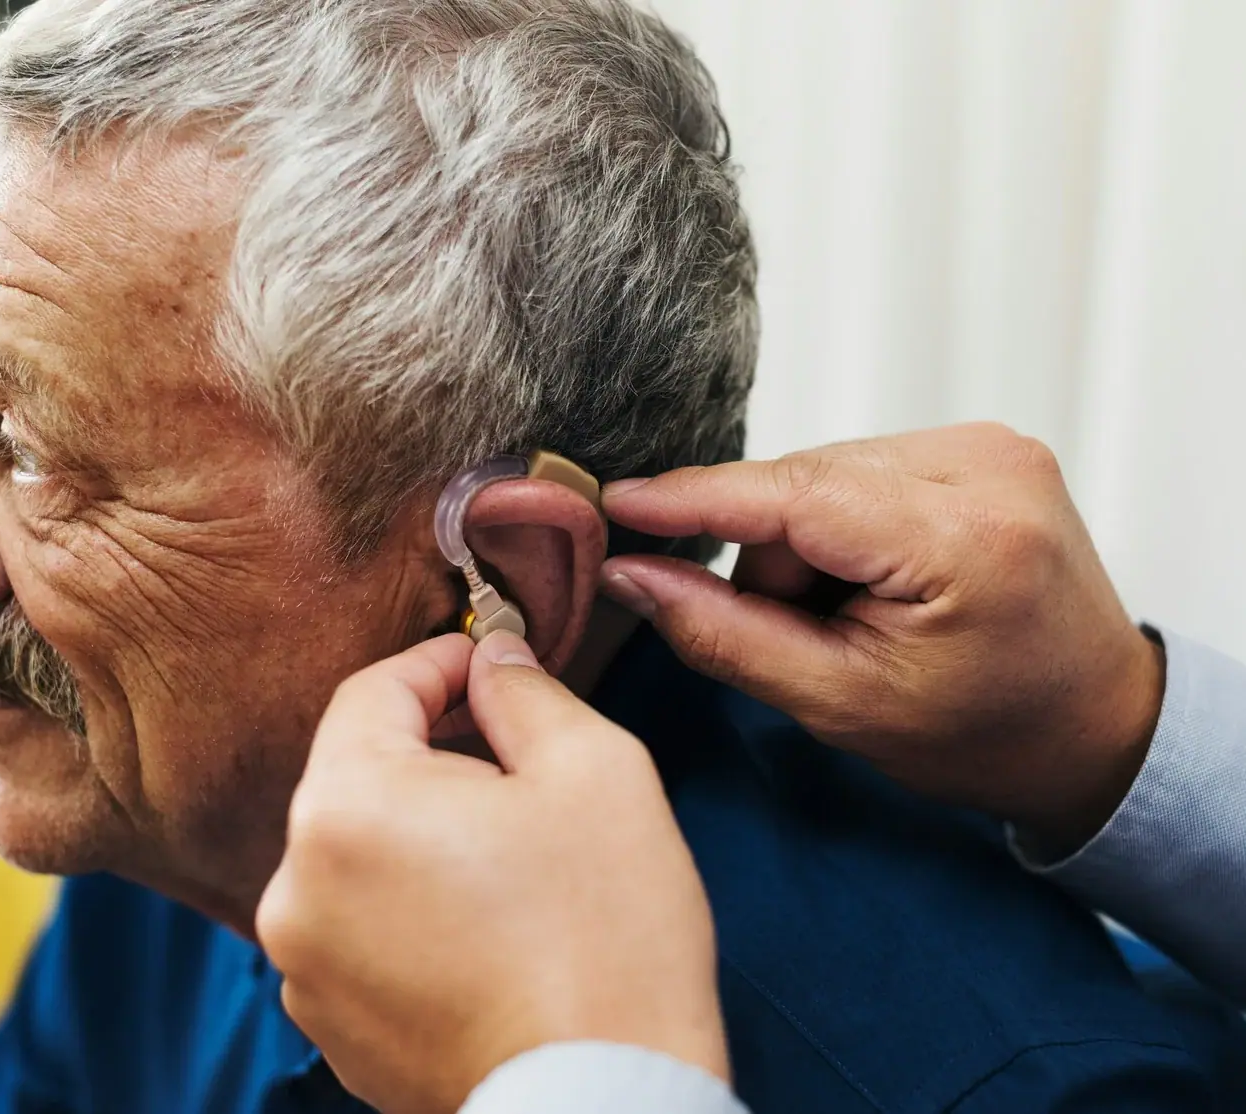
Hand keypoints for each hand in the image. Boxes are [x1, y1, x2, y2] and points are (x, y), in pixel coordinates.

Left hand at [256, 632, 726, 1113]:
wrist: (601, 1105)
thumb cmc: (607, 940)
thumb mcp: (594, 771)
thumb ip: (526, 691)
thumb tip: (494, 657)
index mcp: (347, 805)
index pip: (373, 690)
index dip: (439, 663)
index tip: (491, 666)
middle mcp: (296, 885)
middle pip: (359, 772)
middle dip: (435, 751)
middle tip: (519, 762)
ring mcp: (304, 965)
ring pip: (360, 850)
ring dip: (422, 830)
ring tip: (511, 857)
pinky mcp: (329, 1023)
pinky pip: (359, 925)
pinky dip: (409, 904)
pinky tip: (485, 924)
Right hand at [600, 423, 1164, 856]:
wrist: (1097, 726)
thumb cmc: (986, 735)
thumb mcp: (842, 705)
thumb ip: (725, 634)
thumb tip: (632, 575)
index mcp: (964, 538)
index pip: (793, 495)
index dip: (695, 498)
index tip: (617, 501)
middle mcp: (986, 466)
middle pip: (802, 484)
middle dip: (773, 559)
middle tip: (808, 635)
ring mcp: (992, 446)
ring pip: (823, 475)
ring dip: (807, 545)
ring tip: (856, 615)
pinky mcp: (985, 446)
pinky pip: (861, 471)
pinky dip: (843, 528)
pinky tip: (877, 582)